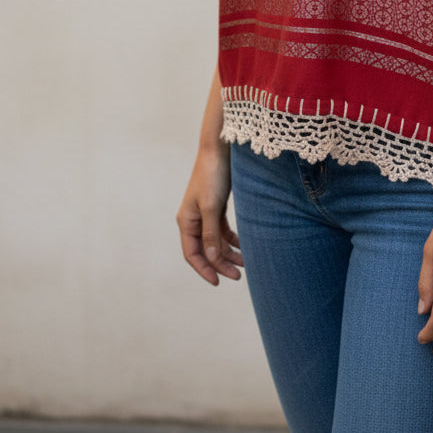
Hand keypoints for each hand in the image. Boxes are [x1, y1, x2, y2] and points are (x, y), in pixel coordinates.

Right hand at [176, 143, 243, 284]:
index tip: (219, 282)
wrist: (220, 149)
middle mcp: (193, 219)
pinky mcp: (216, 206)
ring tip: (245, 263)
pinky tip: (244, 246)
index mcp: (186, 221)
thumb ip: (211, 233)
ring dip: (228, 253)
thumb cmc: (212, 175)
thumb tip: (211, 258)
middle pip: (205, 250)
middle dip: (220, 264)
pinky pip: (222, 230)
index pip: (192, 254)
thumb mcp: (211, 206)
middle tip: (238, 276)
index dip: (204, 270)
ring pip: (215, 241)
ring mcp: (205, 213)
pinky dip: (232, 239)